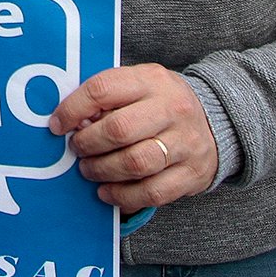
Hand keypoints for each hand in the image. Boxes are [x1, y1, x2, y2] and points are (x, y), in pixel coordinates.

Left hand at [48, 63, 218, 214]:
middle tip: (76, 150)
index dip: (73, 109)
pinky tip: (108, 192)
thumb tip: (70, 123)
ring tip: (89, 171)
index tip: (57, 125)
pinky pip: (152, 192)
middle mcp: (172, 108)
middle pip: (119, 129)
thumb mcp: (140, 86)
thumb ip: (108, 99)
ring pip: (136, 163)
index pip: (104, 89)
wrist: (218, 120)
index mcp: (152, 80)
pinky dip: (123, 196)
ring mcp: (185, 142)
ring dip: (103, 171)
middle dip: (87, 144)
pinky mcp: (192, 173)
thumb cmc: (162, 104)